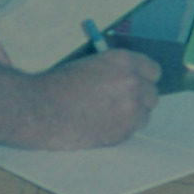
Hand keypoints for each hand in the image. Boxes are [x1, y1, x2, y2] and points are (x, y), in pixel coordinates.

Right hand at [31, 49, 160, 148]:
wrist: (41, 110)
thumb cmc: (57, 85)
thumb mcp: (89, 64)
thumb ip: (114, 69)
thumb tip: (129, 77)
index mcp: (123, 61)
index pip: (153, 70)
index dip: (143, 77)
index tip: (138, 82)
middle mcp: (132, 83)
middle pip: (152, 94)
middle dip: (139, 97)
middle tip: (120, 101)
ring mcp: (130, 109)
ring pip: (145, 115)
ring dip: (132, 115)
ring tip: (107, 114)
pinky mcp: (123, 132)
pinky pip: (132, 131)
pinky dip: (121, 129)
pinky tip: (100, 124)